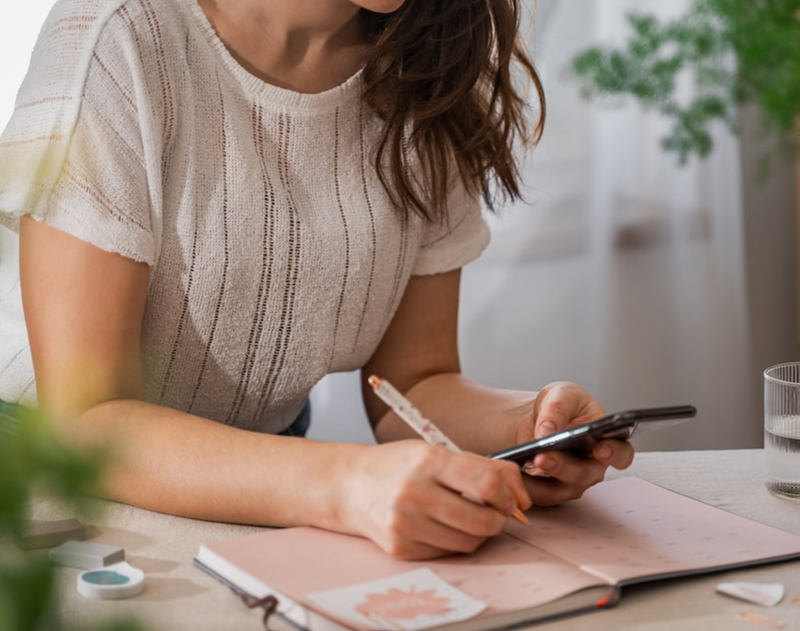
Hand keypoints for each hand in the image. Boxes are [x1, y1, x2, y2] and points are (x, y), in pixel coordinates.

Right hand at [342, 440, 530, 559]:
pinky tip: (442, 525)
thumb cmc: (400, 465)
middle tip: (494, 511)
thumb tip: (522, 497)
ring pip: (468, 542)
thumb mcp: (438, 451)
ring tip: (468, 516)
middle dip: (498, 519)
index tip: (509, 498)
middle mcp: (414, 493)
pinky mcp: (400, 548)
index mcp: (427, 460)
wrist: (352, 486)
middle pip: (482, 520)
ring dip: (478, 532)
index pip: (486, 483)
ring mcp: (405, 524)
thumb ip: (484, 467)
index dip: (507, 495)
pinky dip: (453, 542)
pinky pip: (446, 553)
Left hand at [514, 382, 634, 506]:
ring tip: (518, 466)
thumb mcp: (560, 394)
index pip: (621, 453)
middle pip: (584, 475)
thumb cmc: (559, 406)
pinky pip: (538, 495)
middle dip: (563, 467)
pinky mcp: (550, 491)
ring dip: (539, 482)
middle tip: (542, 456)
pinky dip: (523, 485)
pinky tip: (509, 473)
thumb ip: (558, 407)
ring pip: (559, 490)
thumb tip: (547, 431)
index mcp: (606, 441)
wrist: (537, 419)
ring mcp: (572, 482)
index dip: (614, 454)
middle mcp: (592, 466)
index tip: (601, 449)